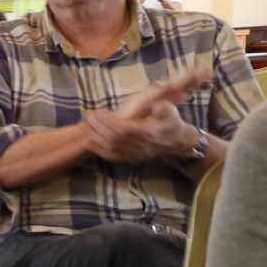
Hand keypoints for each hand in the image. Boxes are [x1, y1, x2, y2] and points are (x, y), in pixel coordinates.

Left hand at [83, 70, 209, 163]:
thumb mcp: (173, 113)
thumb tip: (159, 106)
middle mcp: (139, 146)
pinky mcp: (130, 159)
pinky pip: (111, 156)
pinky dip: (99, 149)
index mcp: (147, 133)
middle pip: (112, 138)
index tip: (97, 112)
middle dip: (98, 127)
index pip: (123, 128)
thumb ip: (166, 110)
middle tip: (87, 115)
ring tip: (87, 124)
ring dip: (96, 136)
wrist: (179, 144)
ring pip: (110, 148)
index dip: (108, 121)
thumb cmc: (173, 124)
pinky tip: (91, 141)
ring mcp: (134, 154)